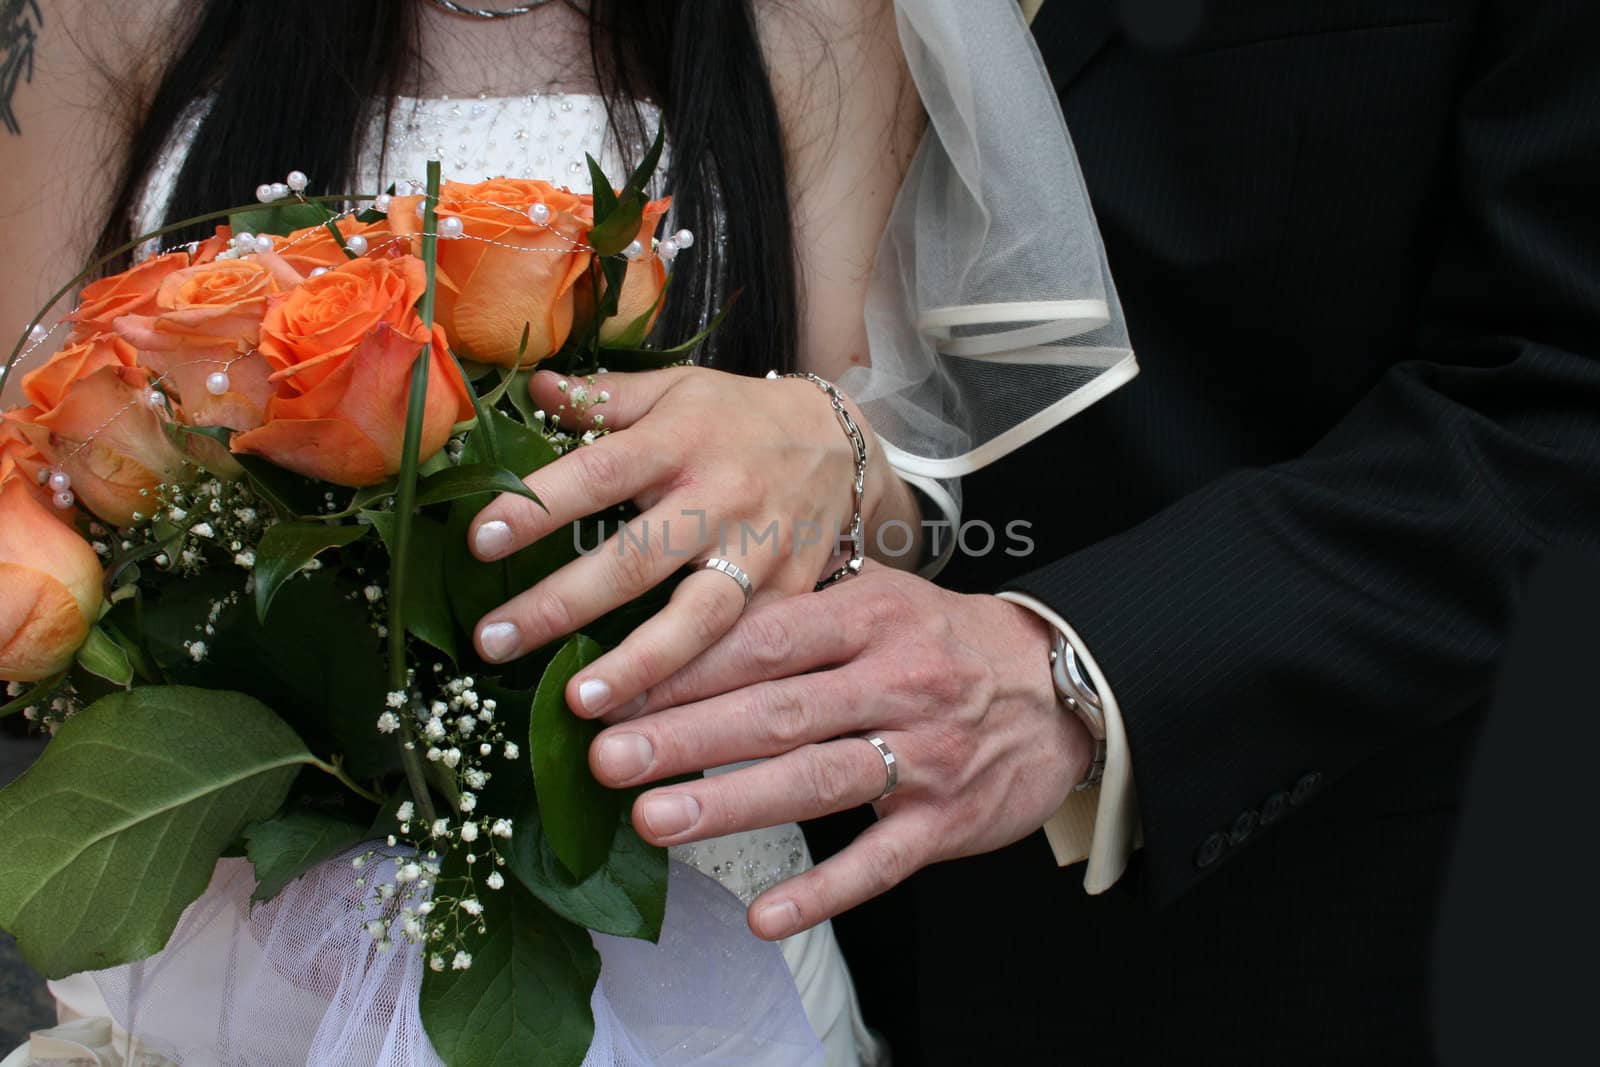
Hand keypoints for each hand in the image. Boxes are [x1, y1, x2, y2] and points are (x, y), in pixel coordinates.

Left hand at [469, 366, 877, 713]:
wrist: (841, 444)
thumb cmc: (736, 417)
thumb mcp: (675, 389)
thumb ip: (604, 398)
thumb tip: (531, 384)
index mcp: (680, 442)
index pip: (599, 474)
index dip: (540, 509)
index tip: (479, 542)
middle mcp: (721, 499)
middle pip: (637, 559)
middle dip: (562, 605)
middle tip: (493, 643)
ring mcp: (759, 554)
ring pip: (699, 620)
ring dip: (638, 667)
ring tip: (580, 705)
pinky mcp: (790, 597)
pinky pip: (744, 650)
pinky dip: (703, 690)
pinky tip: (657, 726)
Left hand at [585, 562, 1093, 939]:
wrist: (1062, 687)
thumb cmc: (944, 640)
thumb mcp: (880, 600)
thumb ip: (794, 614)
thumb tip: (680, 627)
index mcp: (870, 618)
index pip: (763, 641)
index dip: (682, 667)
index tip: (607, 690)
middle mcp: (897, 681)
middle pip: (779, 709)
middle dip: (686, 735)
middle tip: (606, 758)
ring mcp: (925, 755)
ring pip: (818, 780)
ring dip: (732, 802)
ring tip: (654, 820)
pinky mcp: (947, 822)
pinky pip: (879, 864)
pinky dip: (824, 893)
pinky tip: (763, 916)